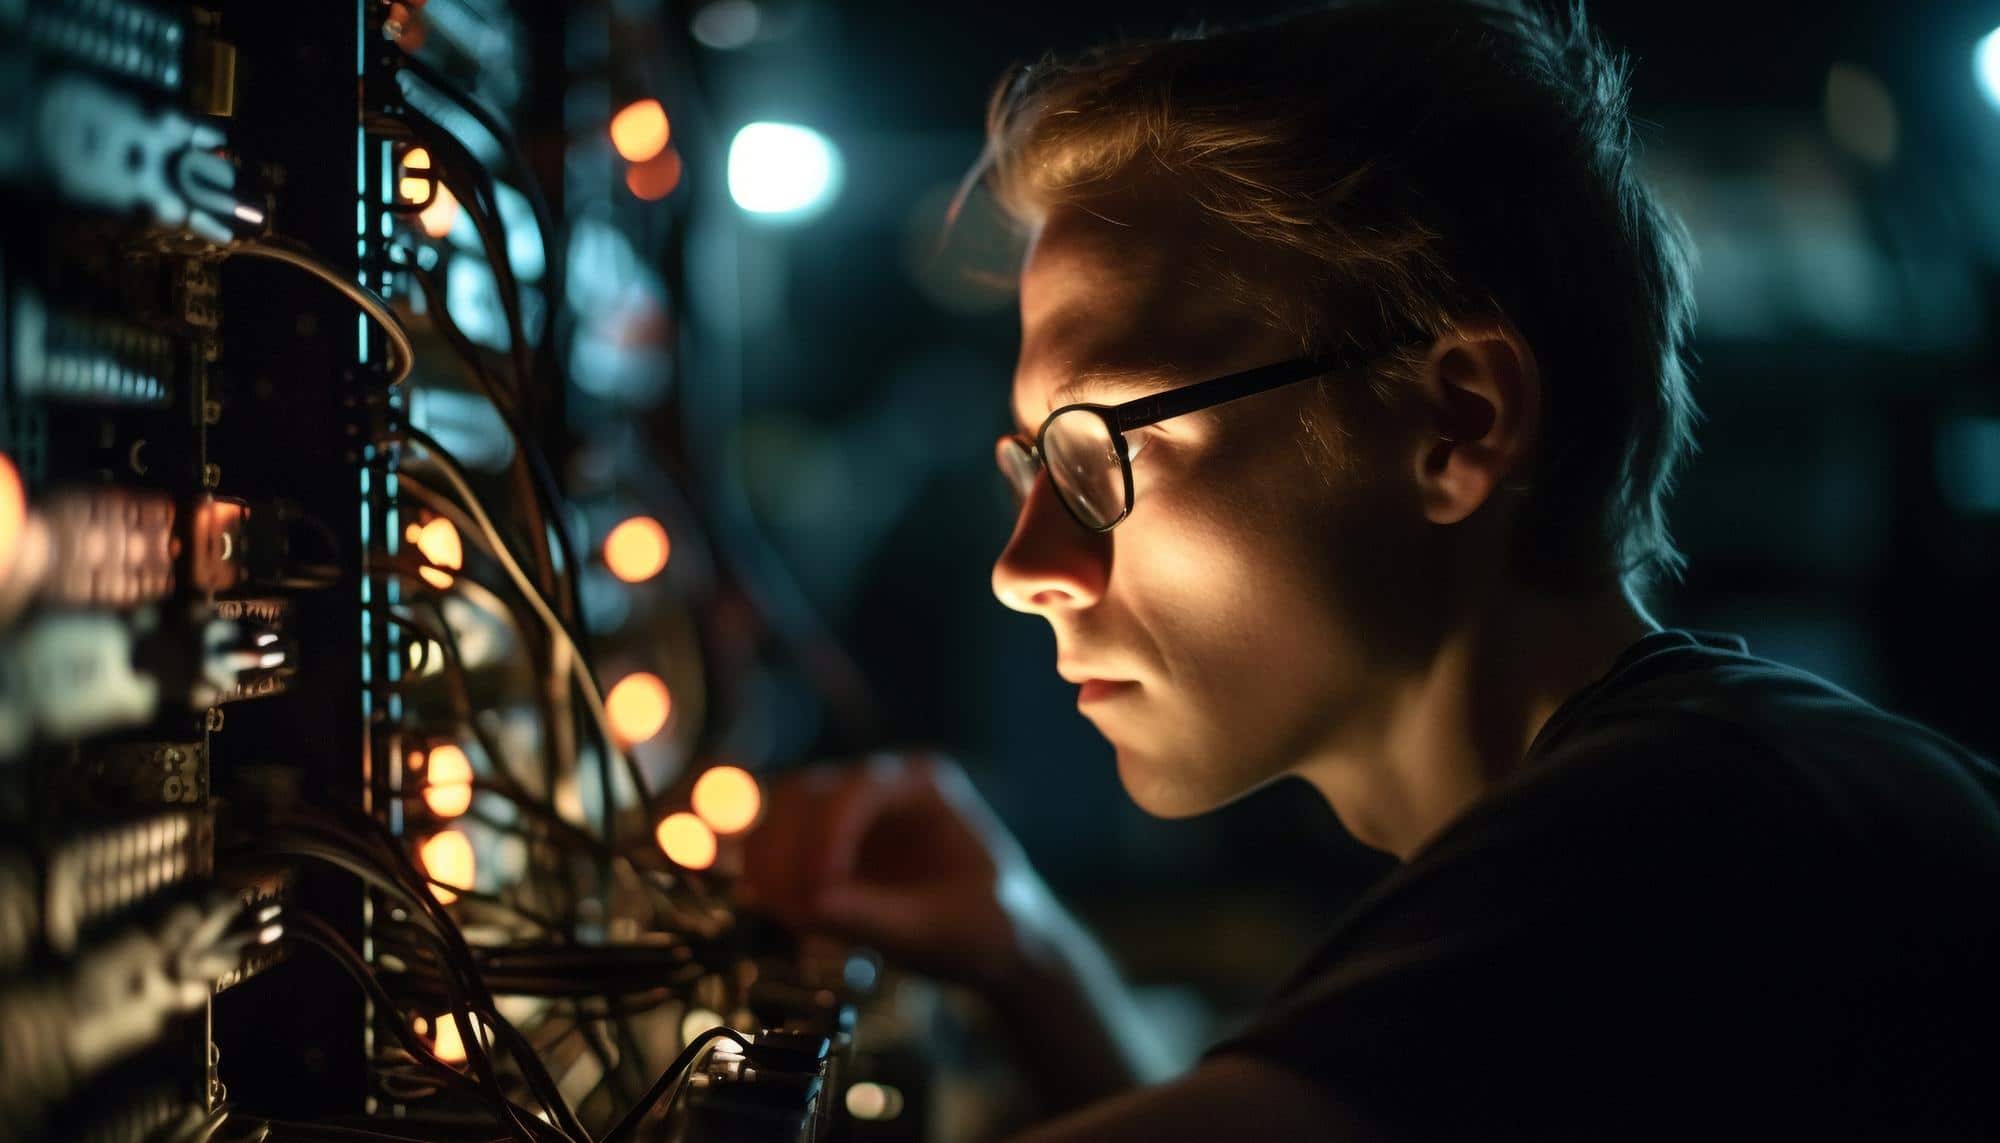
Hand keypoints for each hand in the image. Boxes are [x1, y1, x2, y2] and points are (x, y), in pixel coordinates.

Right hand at [741, 752, 1054, 993]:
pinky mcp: (825, 848)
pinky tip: (780, 911)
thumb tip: (811, 906)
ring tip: (782, 913)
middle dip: (789, 849)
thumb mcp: (942, 930)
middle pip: (807, 793)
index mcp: (925, 786)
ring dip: (768, 860)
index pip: (860, 788)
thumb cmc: (989, 928)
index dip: (829, 835)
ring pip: (781, 814)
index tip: (822, 889)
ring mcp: (849, 816)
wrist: (999, 947)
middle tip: (791, 908)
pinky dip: (767, 875)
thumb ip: (878, 918)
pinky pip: (777, 846)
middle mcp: (880, 789)